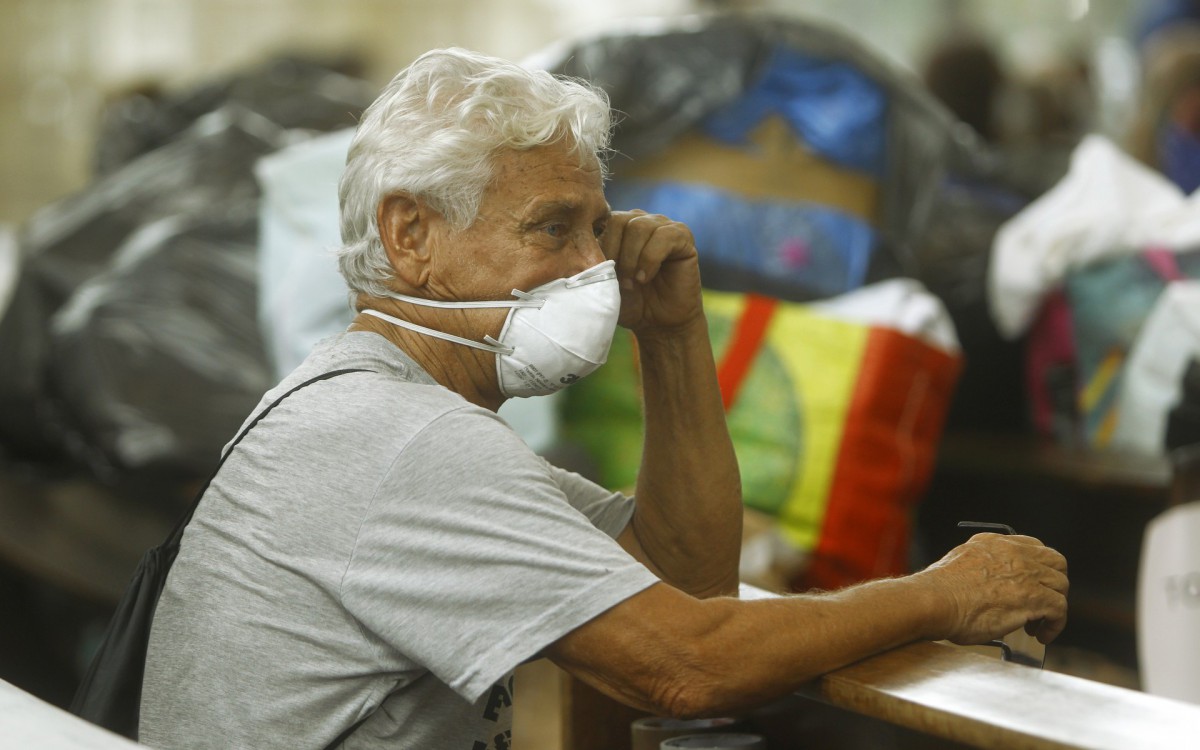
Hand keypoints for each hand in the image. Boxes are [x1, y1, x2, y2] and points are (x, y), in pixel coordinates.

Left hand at [600, 210, 702, 332]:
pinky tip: (646, 278)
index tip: (600, 273)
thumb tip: (570, 252)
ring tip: (632, 283)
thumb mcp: (603, 281)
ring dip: (632, 258)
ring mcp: (663, 226)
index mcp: (620, 227)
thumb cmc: (629, 302)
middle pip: (620, 220)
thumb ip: (591, 263)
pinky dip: (650, 259)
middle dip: (615, 253)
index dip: (600, 246)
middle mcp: (641, 221)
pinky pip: (664, 237)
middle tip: (618, 281)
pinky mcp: (683, 237)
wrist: (659, 323)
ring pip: (640, 227)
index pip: (603, 220)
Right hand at [917, 533, 1068, 645]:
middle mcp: (1014, 553)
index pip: (1033, 546)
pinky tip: (1041, 634)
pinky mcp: (1033, 597)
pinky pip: (1059, 609)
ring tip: (1038, 624)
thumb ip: (980, 564)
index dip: (1039, 568)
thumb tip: (988, 582)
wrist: (935, 601)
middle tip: (1042, 603)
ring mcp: (1025, 573)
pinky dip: (1055, 625)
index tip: (1034, 583)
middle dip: (1053, 584)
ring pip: (1061, 585)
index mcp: (994, 543)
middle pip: (1056, 562)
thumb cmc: (938, 591)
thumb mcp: (960, 561)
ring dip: (1054, 607)